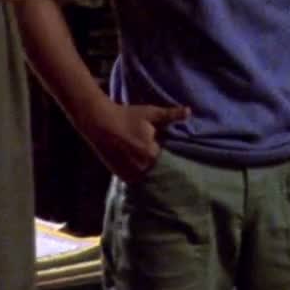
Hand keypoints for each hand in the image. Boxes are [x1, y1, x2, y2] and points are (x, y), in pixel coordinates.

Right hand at [78, 101, 192, 179]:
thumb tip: (190, 112)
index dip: (166, 152)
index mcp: (152, 154)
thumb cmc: (127, 116)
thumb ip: (171, 115)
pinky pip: (135, 178)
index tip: (165, 147)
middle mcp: (142, 167)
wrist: (100, 122)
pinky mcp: (121, 176)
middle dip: (156, 161)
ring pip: (146, 174)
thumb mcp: (151, 114)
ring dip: (146, 169)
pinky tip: (135, 164)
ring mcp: (130, 173)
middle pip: (156, 167)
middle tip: (152, 152)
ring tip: (141, 158)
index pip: (167, 159)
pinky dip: (137, 173)